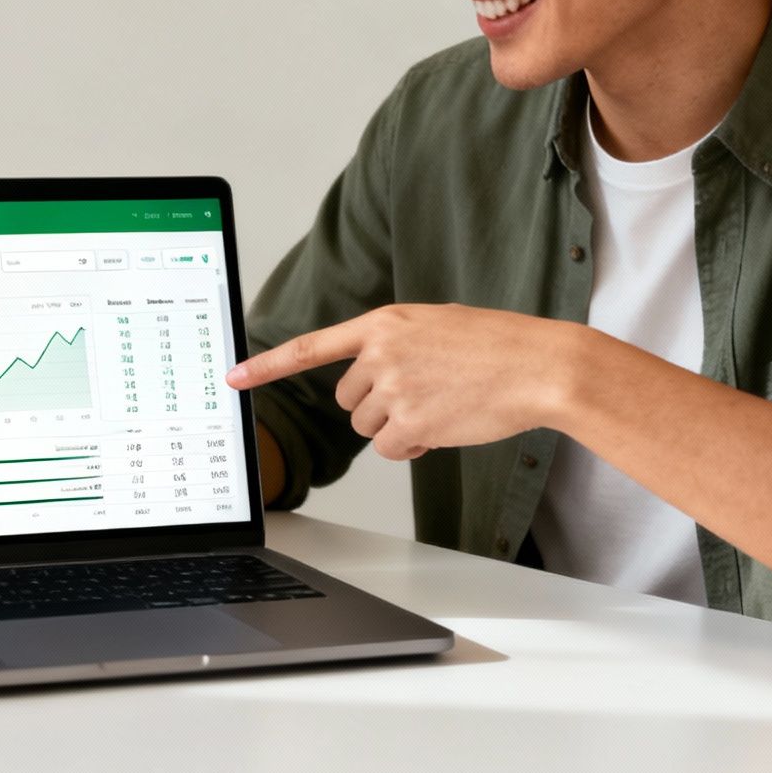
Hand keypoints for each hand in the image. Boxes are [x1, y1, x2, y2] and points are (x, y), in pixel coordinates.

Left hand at [226, 304, 577, 459]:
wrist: (539, 366)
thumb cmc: (497, 346)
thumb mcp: (435, 326)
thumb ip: (394, 344)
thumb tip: (371, 382)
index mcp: (383, 323)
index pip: (310, 347)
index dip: (267, 366)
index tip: (232, 378)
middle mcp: (380, 353)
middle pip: (348, 399)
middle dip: (376, 406)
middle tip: (422, 395)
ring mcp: (393, 390)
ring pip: (367, 427)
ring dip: (397, 427)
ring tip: (441, 404)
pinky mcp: (411, 424)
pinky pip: (389, 449)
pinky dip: (411, 448)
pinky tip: (444, 426)